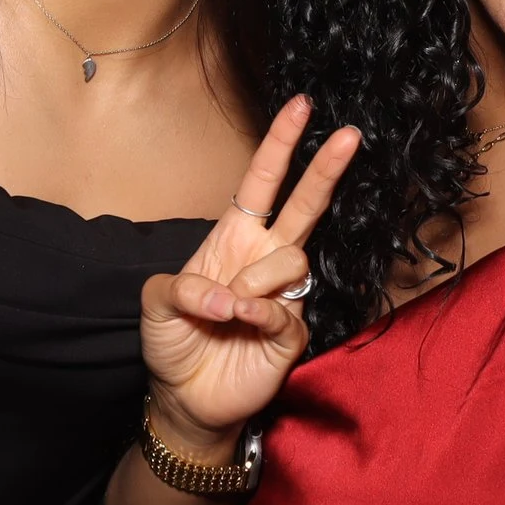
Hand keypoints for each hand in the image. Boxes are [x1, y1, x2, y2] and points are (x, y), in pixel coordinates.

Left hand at [139, 94, 361, 454]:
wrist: (183, 397)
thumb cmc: (172, 342)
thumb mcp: (155, 302)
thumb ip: (181, 286)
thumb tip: (225, 295)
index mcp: (232, 238)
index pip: (262, 183)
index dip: (280, 145)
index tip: (301, 106)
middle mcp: (262, 259)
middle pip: (305, 205)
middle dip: (326, 168)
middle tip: (350, 134)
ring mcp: (281, 296)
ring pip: (292, 260)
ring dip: (254, 281)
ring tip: (228, 309)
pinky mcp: (292, 332)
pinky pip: (285, 310)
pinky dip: (256, 313)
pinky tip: (238, 322)